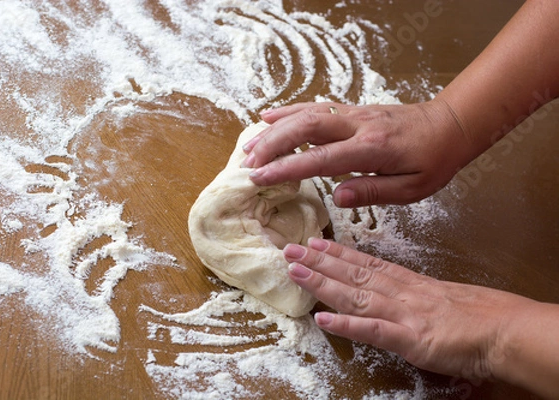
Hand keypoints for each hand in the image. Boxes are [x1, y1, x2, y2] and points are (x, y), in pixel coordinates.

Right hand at [242, 100, 471, 206]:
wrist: (450, 125)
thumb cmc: (434, 160)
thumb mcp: (412, 188)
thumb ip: (373, 191)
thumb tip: (336, 198)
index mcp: (372, 149)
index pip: (320, 158)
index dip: (286, 167)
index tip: (260, 177)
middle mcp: (357, 126)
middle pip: (305, 127)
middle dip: (271, 145)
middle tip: (247, 164)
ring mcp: (353, 113)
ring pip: (306, 114)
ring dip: (274, 129)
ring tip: (249, 146)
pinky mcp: (351, 110)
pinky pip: (315, 106)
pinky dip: (289, 111)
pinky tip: (269, 116)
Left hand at [282, 238, 540, 380]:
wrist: (505, 330)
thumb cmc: (480, 314)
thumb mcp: (442, 295)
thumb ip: (415, 292)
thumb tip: (395, 289)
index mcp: (408, 282)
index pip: (366, 264)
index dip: (338, 253)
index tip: (315, 242)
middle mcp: (400, 293)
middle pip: (354, 275)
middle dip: (320, 262)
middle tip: (291, 250)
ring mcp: (402, 314)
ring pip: (356, 295)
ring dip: (324, 284)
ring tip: (297, 272)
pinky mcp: (409, 339)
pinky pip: (373, 331)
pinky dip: (346, 325)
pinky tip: (323, 319)